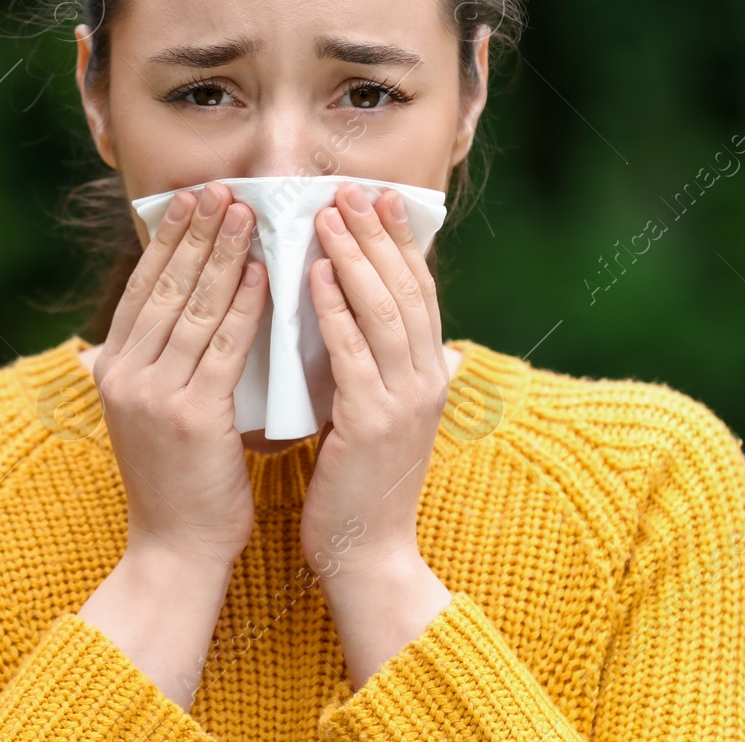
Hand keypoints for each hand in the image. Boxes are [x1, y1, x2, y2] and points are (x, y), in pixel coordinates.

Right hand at [92, 181, 267, 570]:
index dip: (169, 239)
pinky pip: (223, 347)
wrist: (174, 550)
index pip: (144, 286)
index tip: (193, 198)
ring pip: (195, 308)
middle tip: (223, 188)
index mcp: (111, 368)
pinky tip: (263, 274)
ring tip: (247, 214)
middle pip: (166, 285)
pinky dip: (245, 305)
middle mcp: (123, 374)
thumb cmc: (177, 480)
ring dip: (224, 254)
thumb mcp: (150, 412)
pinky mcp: (189, 416)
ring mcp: (153, 394)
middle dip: (198, 232)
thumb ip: (158, 362)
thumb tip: (174, 311)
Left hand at [300, 182, 450, 580]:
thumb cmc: (363, 486)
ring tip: (329, 215)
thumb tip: (423, 343)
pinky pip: (352, 352)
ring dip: (354, 257)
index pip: (421, 291)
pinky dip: (333, 309)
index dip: (402, 242)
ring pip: (383, 310)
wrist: (368, 555)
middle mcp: (428, 380)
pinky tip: (312, 275)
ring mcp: (405, 400)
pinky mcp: (373, 422)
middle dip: (379, 234)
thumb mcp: (385, 418)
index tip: (382, 198)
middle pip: (407, 288)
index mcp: (431, 375)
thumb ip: (391, 373)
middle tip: (353, 189)